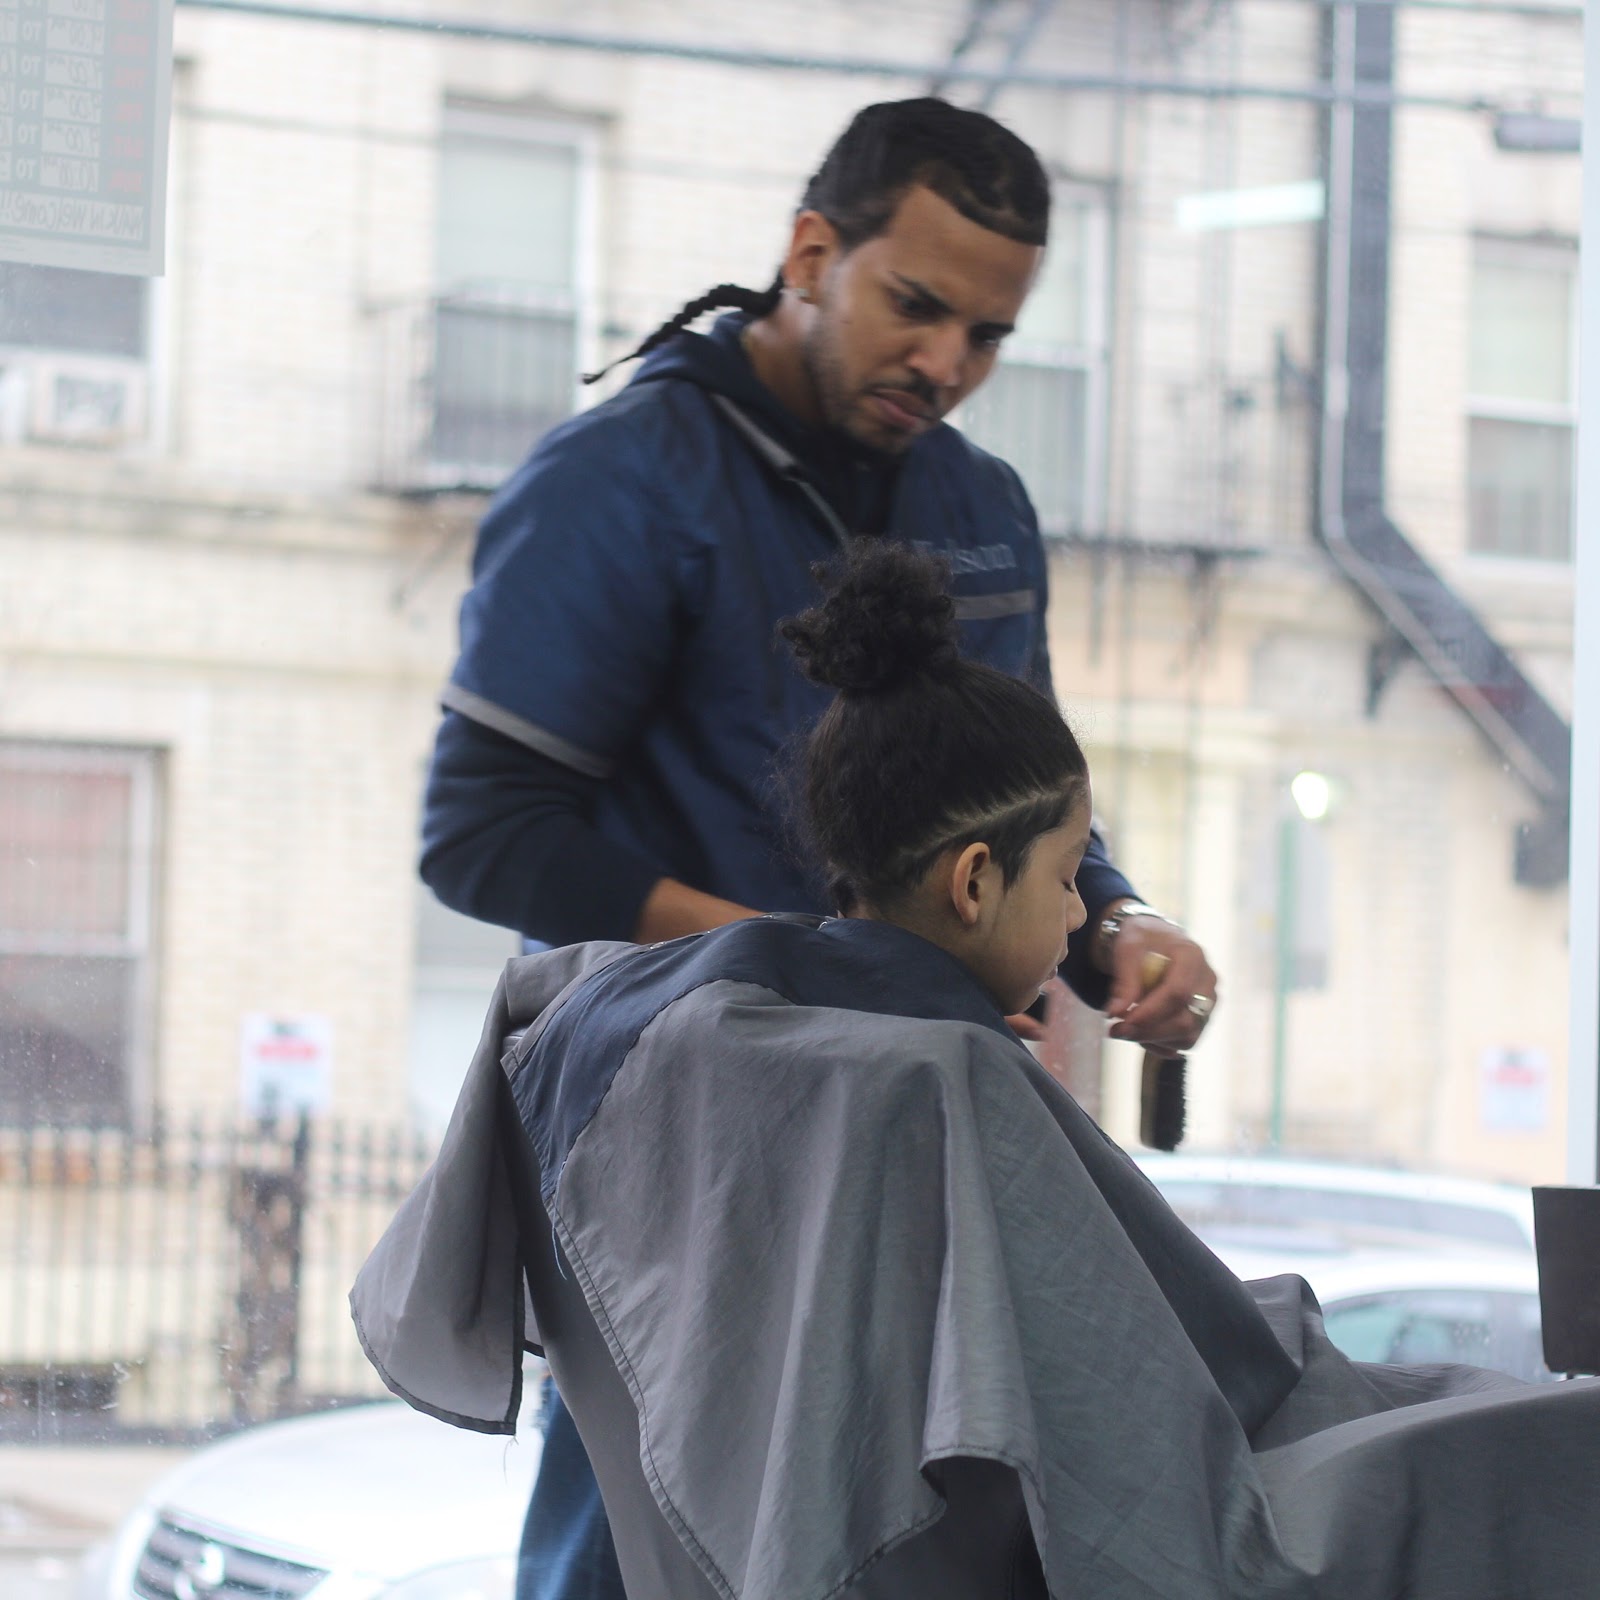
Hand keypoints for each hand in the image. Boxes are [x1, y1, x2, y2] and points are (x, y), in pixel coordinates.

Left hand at [1102, 913, 1217, 1054]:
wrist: (1154, 941)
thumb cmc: (1141, 941)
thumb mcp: (1127, 950)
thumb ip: (1124, 981)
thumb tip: (1115, 1013)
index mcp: (1192, 956)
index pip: (1178, 992)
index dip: (1150, 1012)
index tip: (1122, 1021)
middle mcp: (1207, 981)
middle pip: (1186, 1020)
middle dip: (1148, 1031)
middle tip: (1115, 1031)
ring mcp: (1208, 1002)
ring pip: (1187, 1036)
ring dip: (1153, 1040)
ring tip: (1123, 1030)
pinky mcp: (1201, 1018)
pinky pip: (1185, 1042)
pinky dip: (1160, 1044)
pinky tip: (1138, 1034)